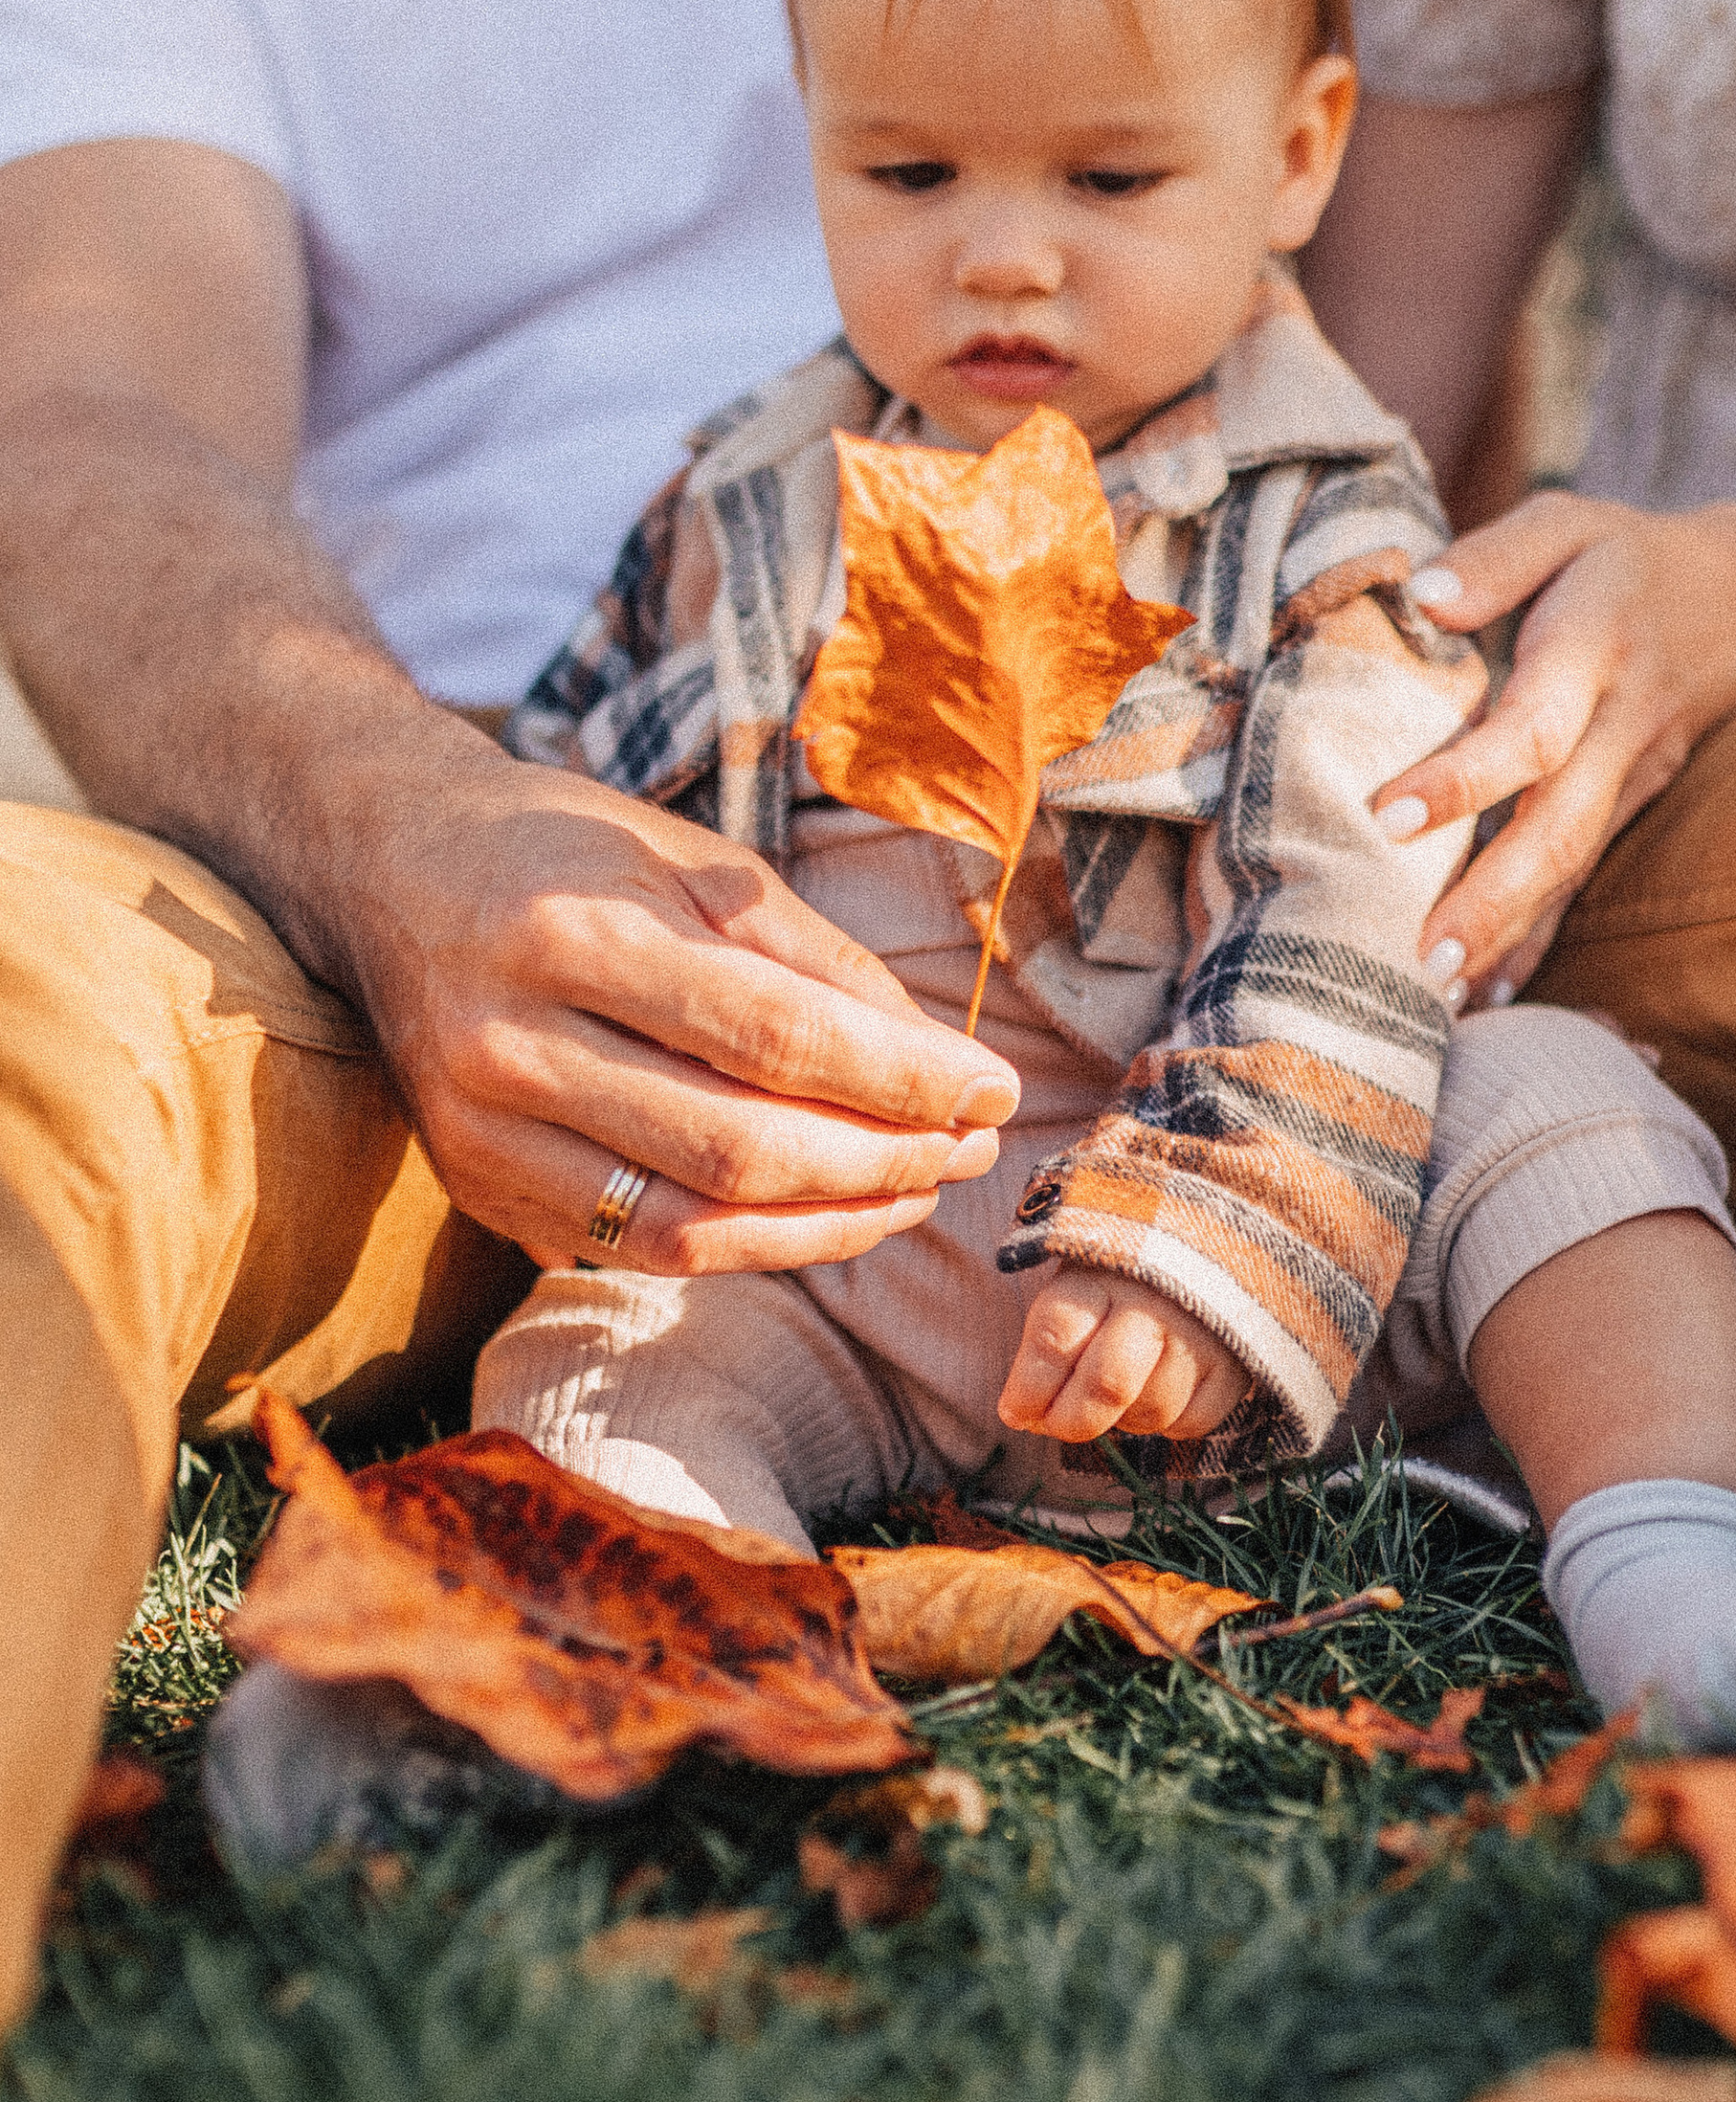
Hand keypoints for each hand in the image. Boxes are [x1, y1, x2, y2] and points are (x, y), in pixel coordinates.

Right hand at [349, 734, 1019, 1275]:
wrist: (378, 868)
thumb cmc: (556, 850)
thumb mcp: (685, 858)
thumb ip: (808, 956)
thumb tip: (936, 1060)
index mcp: (568, 931)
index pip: (771, 1035)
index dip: (899, 1078)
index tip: (992, 1088)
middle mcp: (509, 1043)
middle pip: (736, 1149)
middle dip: (880, 1162)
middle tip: (968, 1147)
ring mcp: (481, 1133)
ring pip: (689, 1228)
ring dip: (829, 1225)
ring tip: (914, 1191)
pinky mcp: (478, 1190)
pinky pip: (638, 1251)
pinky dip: (751, 1247)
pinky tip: (826, 1215)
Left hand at [997, 1266, 1250, 1442]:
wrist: (1226, 1233)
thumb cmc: (1129, 1264)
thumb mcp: (1083, 1273)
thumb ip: (1052, 1336)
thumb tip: (1021, 1415)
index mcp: (1102, 1271)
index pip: (1055, 1338)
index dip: (1028, 1388)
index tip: (1014, 1412)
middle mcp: (1154, 1303)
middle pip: (1106, 1386)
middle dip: (1071, 1422)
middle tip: (1055, 1426)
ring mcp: (1201, 1335)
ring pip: (1150, 1411)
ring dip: (1122, 1421)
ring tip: (1115, 1397)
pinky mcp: (1237, 1363)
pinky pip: (1192, 1422)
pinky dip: (1168, 1423)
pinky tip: (1157, 1394)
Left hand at [1372, 494, 1735, 993]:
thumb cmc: (1623, 557)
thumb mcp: (1564, 524)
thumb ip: (1494, 557)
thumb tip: (1420, 596)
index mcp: (1593, 649)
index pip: (1532, 727)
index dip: (1465, 778)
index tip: (1388, 814)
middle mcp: (1618, 726)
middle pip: (1560, 827)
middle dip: (1492, 899)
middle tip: (1421, 956)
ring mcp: (1633, 777)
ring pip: (1572, 868)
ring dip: (1508, 938)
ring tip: (1437, 997)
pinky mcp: (1633, 807)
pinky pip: (1585, 882)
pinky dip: (1540, 941)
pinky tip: (1490, 993)